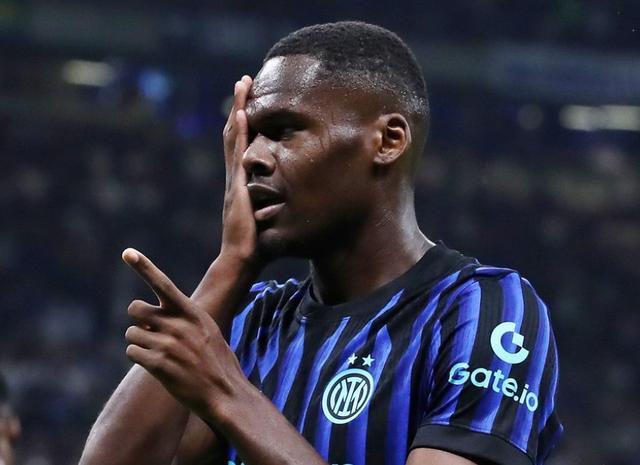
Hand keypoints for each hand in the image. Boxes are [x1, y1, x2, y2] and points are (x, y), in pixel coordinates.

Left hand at [122, 248, 245, 421]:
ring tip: (159, 353)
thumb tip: (155, 312)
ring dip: (139, 342)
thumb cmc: (216, 361)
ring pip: (131, 332)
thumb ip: (184, 317)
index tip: (127, 252)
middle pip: (136, 309)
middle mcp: (178, 324)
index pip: (163, 284)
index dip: (144, 267)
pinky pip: (132, 351)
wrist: (224, 392)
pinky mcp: (158, 364)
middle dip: (138, 319)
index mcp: (192, 312)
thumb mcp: (208, 330)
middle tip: (150, 331)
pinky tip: (156, 365)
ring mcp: (168, 344)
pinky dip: (138, 357)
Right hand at [220, 76, 260, 264]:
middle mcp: (235, 177)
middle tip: (244, 81)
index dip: (244, 123)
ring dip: (238, 109)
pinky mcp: (237, 187)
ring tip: (242, 84)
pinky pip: (238, 154)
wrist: (241, 261)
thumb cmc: (256, 247)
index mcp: (241, 183)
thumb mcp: (268, 220)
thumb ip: (273, 207)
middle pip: (234, 134)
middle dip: (239, 106)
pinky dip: (238, 133)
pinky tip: (241, 114)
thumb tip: (291, 202)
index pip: (241, 146)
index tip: (248, 102)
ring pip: (234, 137)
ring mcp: (234, 180)